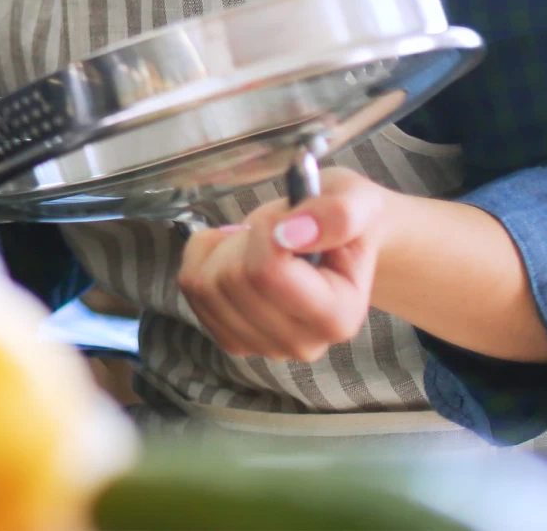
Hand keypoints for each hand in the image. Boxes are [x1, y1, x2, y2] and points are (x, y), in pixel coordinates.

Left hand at [177, 170, 392, 362]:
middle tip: (273, 230)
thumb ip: (337, 215)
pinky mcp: (233, 338)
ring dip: (220, 248)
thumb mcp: (355, 199)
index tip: (286, 219)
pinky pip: (191, 290)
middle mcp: (303, 344)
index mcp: (338, 317)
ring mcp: (264, 346)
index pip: (268, 274)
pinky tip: (233, 254)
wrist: (337, 241)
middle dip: (244, 239)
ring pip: (205, 287)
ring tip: (255, 242)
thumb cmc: (345, 220)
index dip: (264, 232)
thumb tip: (290, 233)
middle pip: (232, 281)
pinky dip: (201, 259)